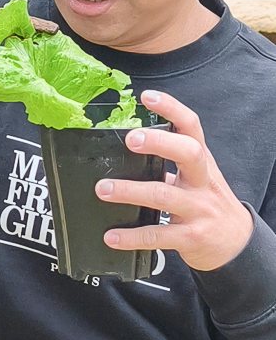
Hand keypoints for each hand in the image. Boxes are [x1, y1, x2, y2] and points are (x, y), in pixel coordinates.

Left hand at [95, 91, 252, 270]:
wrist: (237, 243)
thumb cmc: (209, 204)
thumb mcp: (197, 178)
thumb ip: (171, 164)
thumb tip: (130, 151)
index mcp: (202, 163)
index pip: (191, 128)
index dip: (172, 109)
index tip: (148, 97)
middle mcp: (202, 183)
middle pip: (188, 153)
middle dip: (159, 143)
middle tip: (130, 139)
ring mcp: (198, 210)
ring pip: (163, 196)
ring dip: (129, 191)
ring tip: (103, 189)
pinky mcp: (190, 237)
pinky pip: (158, 236)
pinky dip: (132, 237)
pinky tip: (112, 236)